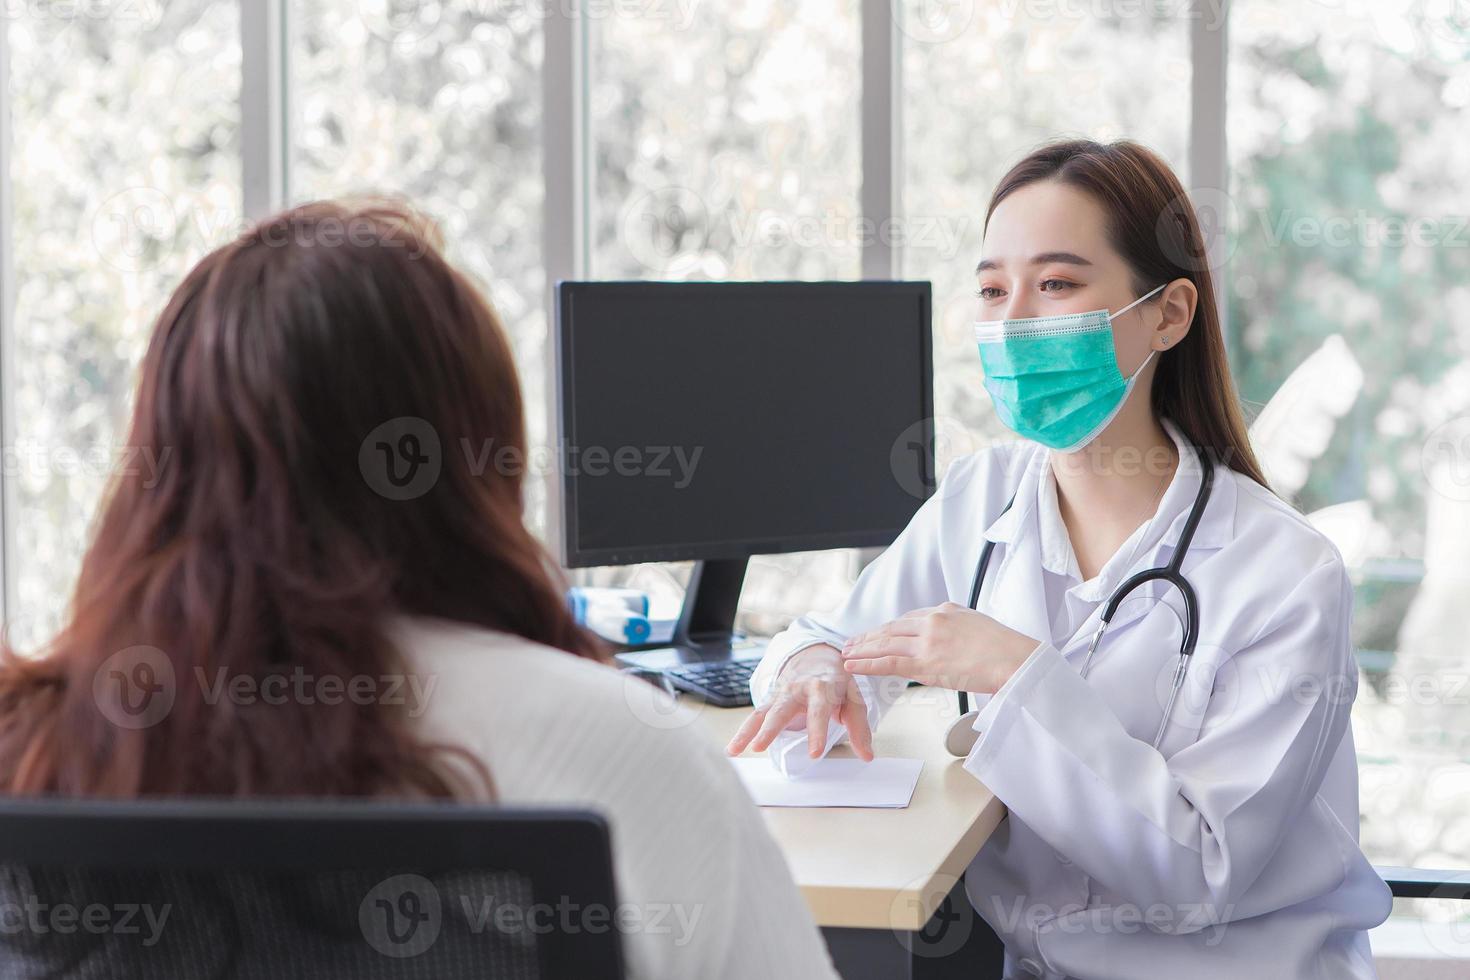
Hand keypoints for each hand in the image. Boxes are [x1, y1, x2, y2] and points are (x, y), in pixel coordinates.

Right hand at [724, 644, 873, 761]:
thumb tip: (866, 756)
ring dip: (748, 731)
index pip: (819, 711)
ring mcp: (781, 694)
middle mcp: (797, 690)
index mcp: (822, 688)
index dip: (817, 732)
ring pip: (761, 712)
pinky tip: (732, 750)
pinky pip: (754, 717)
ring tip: (737, 750)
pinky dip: (742, 732)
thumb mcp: (854, 698)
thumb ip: (859, 728)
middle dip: (770, 729)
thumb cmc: (837, 681)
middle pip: (781, 710)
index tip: (814, 754)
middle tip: (759, 747)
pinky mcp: (770, 700)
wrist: (817, 655)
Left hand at [840, 603, 1040, 693]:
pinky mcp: (926, 662)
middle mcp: (932, 621)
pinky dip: (867, 663)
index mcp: (945, 610)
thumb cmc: (1006, 650)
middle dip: (869, 636)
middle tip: (852, 642)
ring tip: (847, 653)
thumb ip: (957, 627)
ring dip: (862, 649)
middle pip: (891, 629)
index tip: (878, 634)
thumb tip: (949, 639)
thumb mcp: (977, 625)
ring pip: (885, 644)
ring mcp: (927, 641)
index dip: (889, 629)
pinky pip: (888, 663)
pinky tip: (853, 665)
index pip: (908, 619)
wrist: (1016, 660)